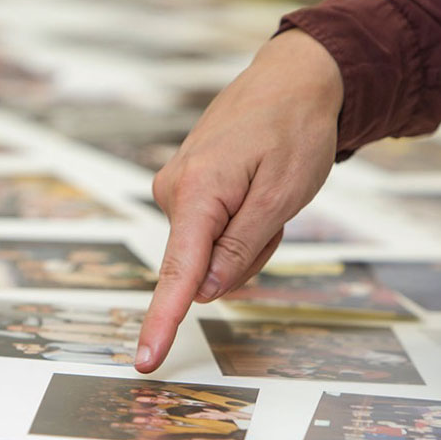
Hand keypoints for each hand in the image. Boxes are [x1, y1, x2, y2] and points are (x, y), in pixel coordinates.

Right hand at [135, 28, 342, 372]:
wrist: (293, 80)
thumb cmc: (294, 131)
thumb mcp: (281, 196)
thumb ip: (240, 249)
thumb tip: (204, 293)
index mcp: (196, 193)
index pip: (177, 273)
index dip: (163, 322)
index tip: (146, 359)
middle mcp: (172, 191)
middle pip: (205, 267)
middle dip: (247, 255)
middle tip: (276, 210)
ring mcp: (175, 188)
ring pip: (211, 252)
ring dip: (248, 237)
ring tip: (267, 189)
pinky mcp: (184, 187)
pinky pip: (212, 231)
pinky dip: (240, 222)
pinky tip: (254, 187)